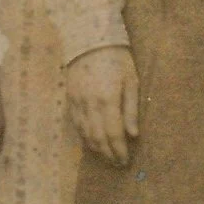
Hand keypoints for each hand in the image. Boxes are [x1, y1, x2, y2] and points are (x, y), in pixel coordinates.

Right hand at [63, 46, 138, 165]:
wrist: (89, 39)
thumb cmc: (116, 58)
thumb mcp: (131, 79)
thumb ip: (131, 108)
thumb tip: (133, 135)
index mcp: (108, 99)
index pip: (113, 133)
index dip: (119, 150)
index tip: (126, 161)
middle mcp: (90, 104)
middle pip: (98, 138)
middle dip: (109, 154)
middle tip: (118, 164)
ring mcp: (77, 103)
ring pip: (85, 135)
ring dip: (97, 149)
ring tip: (108, 157)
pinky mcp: (70, 100)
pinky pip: (76, 125)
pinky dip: (85, 138)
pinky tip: (93, 144)